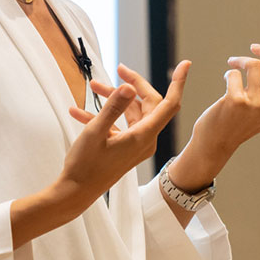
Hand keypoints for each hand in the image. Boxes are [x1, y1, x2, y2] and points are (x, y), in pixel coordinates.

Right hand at [59, 61, 191, 208]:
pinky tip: (78, 111)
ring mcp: (135, 144)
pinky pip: (119, 125)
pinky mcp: (124, 148)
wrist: (75, 194)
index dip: (178, 83)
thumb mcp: (95, 132)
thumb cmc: (85, 167)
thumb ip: (112, 108)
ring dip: (113, 99)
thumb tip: (128, 87)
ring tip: (93, 87)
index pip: (169, 104)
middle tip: (119, 69)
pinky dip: (103, 115)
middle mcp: (144, 140)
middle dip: (133, 85)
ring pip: (131, 113)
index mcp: (144, 136)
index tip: (185, 64)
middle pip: (149, 104)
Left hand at [169, 37, 259, 191]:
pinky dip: (230, 72)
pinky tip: (227, 80)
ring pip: (253, 65)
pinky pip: (235, 74)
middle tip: (254, 46)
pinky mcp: (236, 102)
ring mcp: (256, 106)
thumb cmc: (241, 117)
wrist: (217, 141)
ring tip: (233, 64)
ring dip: (241, 60)